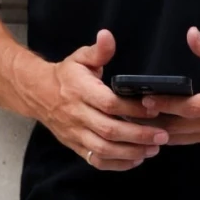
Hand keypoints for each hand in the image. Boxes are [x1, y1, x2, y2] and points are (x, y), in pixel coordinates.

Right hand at [31, 29, 167, 170]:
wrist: (38, 94)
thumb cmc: (66, 76)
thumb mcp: (80, 58)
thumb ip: (98, 51)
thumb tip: (108, 35)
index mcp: (81, 91)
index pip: (109, 103)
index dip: (132, 109)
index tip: (154, 109)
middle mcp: (77, 114)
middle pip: (109, 130)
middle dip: (138, 135)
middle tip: (162, 136)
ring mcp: (76, 133)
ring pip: (104, 149)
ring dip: (131, 152)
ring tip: (153, 149)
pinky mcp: (75, 146)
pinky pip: (96, 160)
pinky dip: (117, 164)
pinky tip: (136, 160)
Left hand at [143, 28, 199, 145]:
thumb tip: (191, 34)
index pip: (188, 109)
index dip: (166, 106)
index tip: (146, 100)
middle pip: (180, 129)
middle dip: (155, 123)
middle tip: (131, 116)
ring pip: (183, 139)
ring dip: (161, 133)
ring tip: (138, 125)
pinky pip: (191, 140)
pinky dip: (173, 137)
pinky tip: (157, 130)